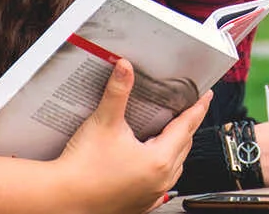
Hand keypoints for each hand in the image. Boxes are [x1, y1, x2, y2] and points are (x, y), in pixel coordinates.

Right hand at [52, 60, 211, 212]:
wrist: (62, 198)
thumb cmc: (82, 168)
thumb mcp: (104, 122)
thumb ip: (118, 92)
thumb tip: (125, 68)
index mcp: (159, 160)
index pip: (187, 126)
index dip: (198, 108)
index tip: (206, 96)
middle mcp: (160, 180)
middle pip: (184, 145)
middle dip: (187, 125)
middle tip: (188, 108)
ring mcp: (151, 194)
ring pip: (175, 166)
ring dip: (176, 148)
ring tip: (170, 132)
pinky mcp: (139, 203)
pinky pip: (161, 183)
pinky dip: (162, 168)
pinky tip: (152, 162)